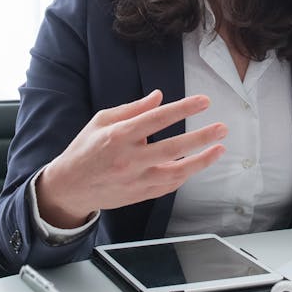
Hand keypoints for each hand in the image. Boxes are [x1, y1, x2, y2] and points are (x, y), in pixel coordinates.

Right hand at [36, 90, 226, 226]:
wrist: (69, 187)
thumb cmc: (85, 149)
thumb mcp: (101, 121)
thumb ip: (131, 109)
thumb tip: (159, 97)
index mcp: (118, 136)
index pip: (157, 119)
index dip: (183, 109)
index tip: (204, 101)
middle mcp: (129, 159)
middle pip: (173, 147)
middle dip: (201, 137)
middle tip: (222, 128)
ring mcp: (135, 180)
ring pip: (177, 172)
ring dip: (201, 161)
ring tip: (219, 149)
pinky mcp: (139, 195)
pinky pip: (169, 186)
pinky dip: (184, 175)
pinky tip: (197, 165)